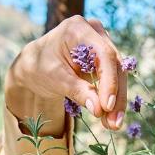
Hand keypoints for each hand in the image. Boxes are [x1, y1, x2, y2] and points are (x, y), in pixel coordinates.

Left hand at [5, 15, 127, 132]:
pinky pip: (114, 79)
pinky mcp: (105, 58)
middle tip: (114, 123)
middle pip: (115, 66)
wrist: (35, 65)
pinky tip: (110, 118)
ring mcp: (102, 43)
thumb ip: (78, 91)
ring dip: (117, 101)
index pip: (104, 55)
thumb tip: (99, 110)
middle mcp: (95, 32)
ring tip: (112, 125)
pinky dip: (112, 99)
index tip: (107, 106)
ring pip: (118, 75)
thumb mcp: (55, 79)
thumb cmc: (40, 67)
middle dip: (116, 96)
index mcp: (79, 29)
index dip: (109, 81)